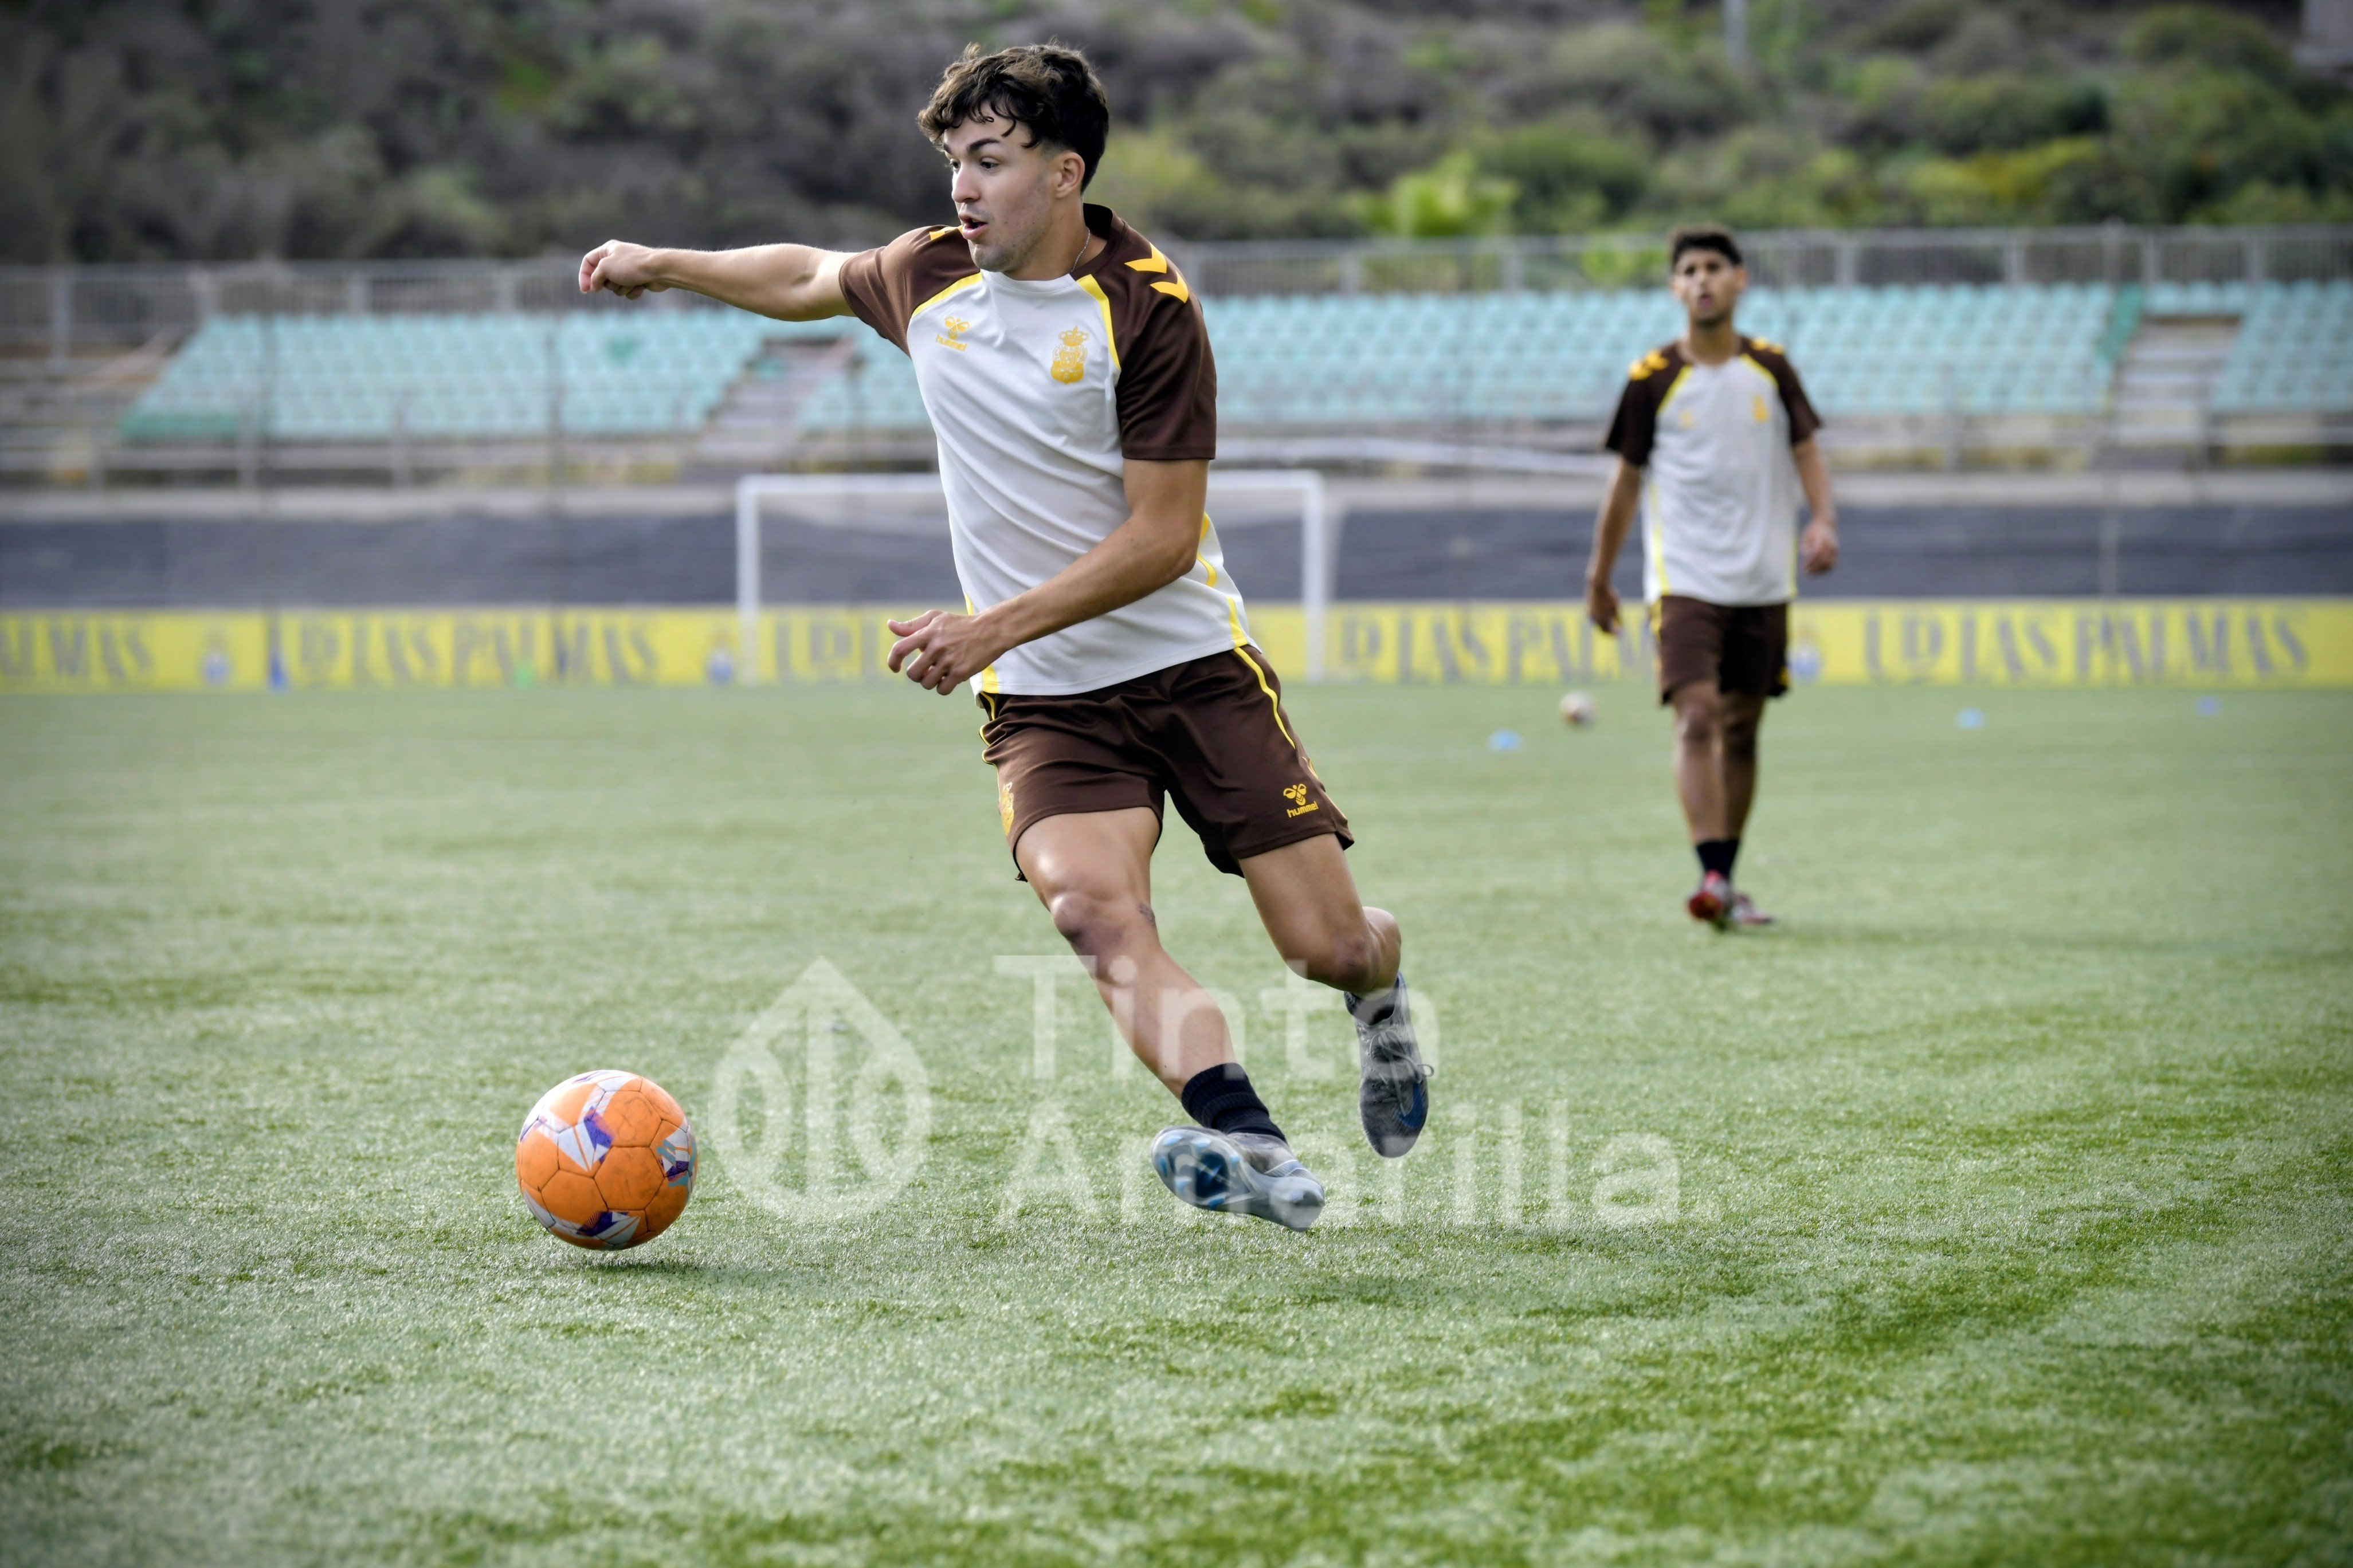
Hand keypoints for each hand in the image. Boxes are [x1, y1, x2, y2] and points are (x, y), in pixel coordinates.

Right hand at [579, 240, 668, 299]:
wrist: (659, 270)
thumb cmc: (632, 265)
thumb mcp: (605, 268)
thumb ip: (595, 277)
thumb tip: (594, 287)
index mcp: (608, 249)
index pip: (588, 261)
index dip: (584, 276)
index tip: (586, 290)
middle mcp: (617, 258)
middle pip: (601, 277)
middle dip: (608, 284)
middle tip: (616, 280)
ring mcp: (628, 270)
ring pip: (615, 287)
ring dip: (622, 288)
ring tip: (631, 281)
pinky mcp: (637, 280)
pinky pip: (627, 291)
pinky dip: (633, 291)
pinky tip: (641, 286)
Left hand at [887, 610, 1004, 694]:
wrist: (990, 630)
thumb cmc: (960, 624)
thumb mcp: (936, 618)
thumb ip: (912, 624)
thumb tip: (890, 625)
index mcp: (928, 633)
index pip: (900, 649)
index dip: (892, 661)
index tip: (895, 668)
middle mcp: (937, 647)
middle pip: (912, 673)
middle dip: (917, 675)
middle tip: (926, 670)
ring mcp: (949, 660)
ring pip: (926, 683)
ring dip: (930, 682)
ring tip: (939, 673)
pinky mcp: (961, 672)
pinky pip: (942, 690)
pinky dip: (943, 688)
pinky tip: (949, 679)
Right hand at [1586, 576, 1619, 634]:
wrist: (1598, 585)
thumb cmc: (1609, 595)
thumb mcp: (1616, 607)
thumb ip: (1618, 618)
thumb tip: (1621, 626)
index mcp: (1601, 619)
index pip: (1607, 631)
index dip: (1614, 633)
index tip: (1620, 633)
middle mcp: (1594, 618)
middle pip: (1602, 628)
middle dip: (1609, 630)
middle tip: (1617, 630)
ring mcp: (1590, 613)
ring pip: (1598, 623)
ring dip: (1604, 624)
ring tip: (1612, 622)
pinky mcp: (1588, 608)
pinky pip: (1595, 617)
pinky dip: (1600, 618)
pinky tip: (1605, 615)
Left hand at [1802, 517, 1838, 574]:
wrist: (1827, 523)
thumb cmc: (1813, 530)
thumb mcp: (1807, 535)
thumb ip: (1806, 544)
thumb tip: (1804, 554)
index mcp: (1822, 539)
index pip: (1817, 553)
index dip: (1811, 562)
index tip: (1804, 567)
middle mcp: (1830, 544)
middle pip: (1825, 560)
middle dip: (1816, 569)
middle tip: (1806, 572)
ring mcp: (1835, 548)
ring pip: (1830, 564)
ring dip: (1821, 571)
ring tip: (1812, 574)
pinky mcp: (1836, 552)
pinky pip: (1833, 564)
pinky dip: (1826, 569)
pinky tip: (1818, 571)